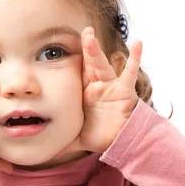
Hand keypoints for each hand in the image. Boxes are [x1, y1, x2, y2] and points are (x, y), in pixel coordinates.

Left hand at [56, 27, 142, 156]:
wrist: (120, 142)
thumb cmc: (101, 136)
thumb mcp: (77, 138)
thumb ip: (62, 143)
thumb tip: (46, 154)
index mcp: (85, 93)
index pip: (76, 73)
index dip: (70, 60)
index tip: (61, 45)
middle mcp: (98, 86)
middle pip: (89, 64)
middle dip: (85, 48)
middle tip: (81, 31)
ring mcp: (111, 86)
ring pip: (102, 66)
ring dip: (96, 52)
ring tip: (90, 36)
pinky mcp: (124, 90)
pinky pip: (129, 73)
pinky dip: (135, 58)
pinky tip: (139, 43)